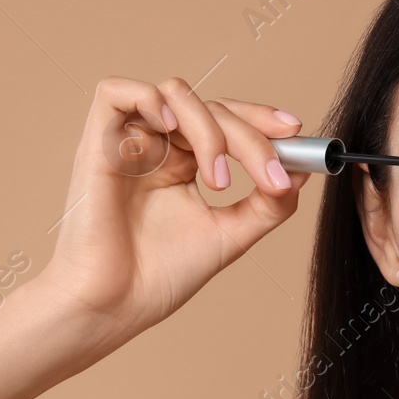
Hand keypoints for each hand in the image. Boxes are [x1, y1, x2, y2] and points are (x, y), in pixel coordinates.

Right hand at [39, 75, 311, 343]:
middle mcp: (157, 149)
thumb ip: (267, 204)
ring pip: (176, 94)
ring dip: (210, 128)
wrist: (115, 307)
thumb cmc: (159, 278)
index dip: (259, 118)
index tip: (294, 131)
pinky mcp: (97, 144)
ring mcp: (128, 144)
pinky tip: (172, 131)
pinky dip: (151, 99)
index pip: (225, 121)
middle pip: (210, 107)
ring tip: (218, 180)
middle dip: (249, 135)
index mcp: (183, 165)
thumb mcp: (230, 235)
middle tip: (269, 175)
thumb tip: (301, 170)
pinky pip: (116, 92)